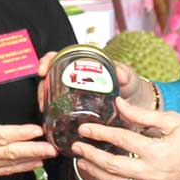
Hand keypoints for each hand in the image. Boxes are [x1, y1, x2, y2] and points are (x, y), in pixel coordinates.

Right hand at [0, 84, 56, 179]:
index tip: (37, 130)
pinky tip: (33, 165)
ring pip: (9, 163)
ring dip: (30, 159)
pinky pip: (3, 171)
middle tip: (52, 148)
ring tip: (48, 155)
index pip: (0, 135)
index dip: (20, 133)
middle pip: (10, 152)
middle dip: (33, 149)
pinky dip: (19, 168)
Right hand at [35, 51, 156, 113]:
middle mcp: (75, 80)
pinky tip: (51, 121)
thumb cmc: (131, 87)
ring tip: (45, 111)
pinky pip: (59, 112)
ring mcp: (73, 96)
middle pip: (50, 78)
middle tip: (42, 98)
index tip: (42, 70)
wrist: (138, 108)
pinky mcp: (75, 112)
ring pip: (51, 96)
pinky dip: (52, 116)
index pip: (59, 57)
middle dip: (42, 87)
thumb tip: (119, 73)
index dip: (47, 60)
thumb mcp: (128, 78)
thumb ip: (125, 73)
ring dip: (44, 102)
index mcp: (84, 66)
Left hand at [70, 96, 179, 179]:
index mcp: (158, 151)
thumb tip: (118, 103)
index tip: (84, 128)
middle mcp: (153, 173)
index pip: (121, 140)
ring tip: (82, 163)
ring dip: (96, 174)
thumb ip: (143, 115)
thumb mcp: (173, 120)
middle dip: (90, 156)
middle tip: (75, 147)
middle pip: (112, 166)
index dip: (100, 132)